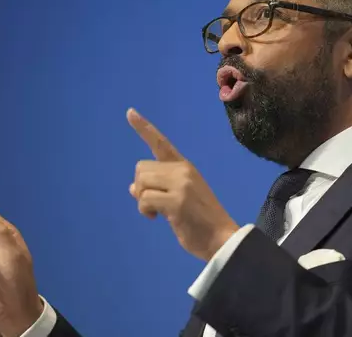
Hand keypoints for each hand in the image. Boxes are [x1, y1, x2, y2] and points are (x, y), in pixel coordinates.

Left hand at [127, 108, 239, 260]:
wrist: (221, 239)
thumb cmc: (200, 221)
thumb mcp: (178, 200)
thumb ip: (158, 189)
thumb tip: (132, 188)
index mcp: (185, 167)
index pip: (161, 143)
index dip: (144, 128)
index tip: (129, 112)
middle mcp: (183, 170)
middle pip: (141, 168)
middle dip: (141, 188)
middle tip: (152, 205)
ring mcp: (181, 184)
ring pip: (141, 183)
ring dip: (142, 201)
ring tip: (156, 213)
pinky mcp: (177, 200)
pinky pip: (145, 199)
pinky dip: (145, 210)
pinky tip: (156, 218)